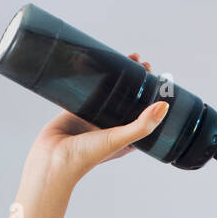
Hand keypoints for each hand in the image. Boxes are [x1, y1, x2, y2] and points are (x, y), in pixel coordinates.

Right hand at [24, 53, 168, 184]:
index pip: (143, 114)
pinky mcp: (76, 110)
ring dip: (116, 76)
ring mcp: (93, 118)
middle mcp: (110, 128)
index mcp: (124, 138)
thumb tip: (165, 106)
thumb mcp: (118, 139)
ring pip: (108, 92)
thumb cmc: (85, 156)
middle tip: (140, 63)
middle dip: (135, 81)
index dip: (151, 97)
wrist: (51, 160)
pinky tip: (97, 62)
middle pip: (127, 99)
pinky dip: (92, 77)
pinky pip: (87, 89)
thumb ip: (141, 125)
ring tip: (124, 57)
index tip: (156, 78)